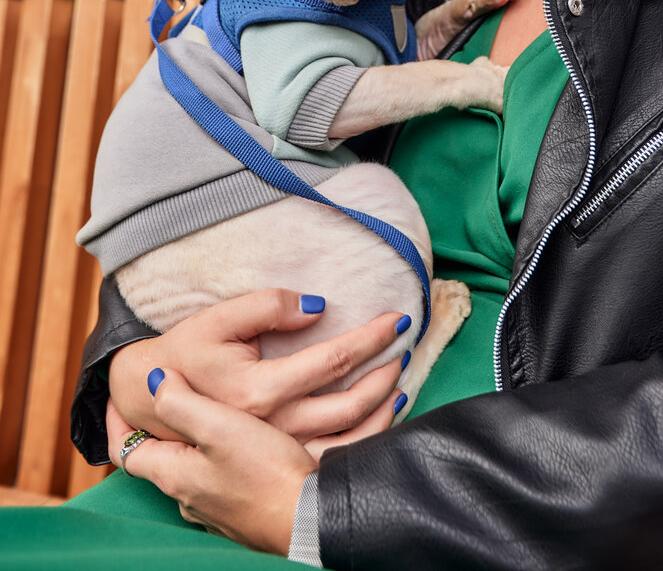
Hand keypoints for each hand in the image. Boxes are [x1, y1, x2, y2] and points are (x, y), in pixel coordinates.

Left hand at [108, 369, 313, 554]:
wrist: (309, 517)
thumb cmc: (264, 471)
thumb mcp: (217, 427)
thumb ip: (180, 402)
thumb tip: (153, 380)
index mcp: (173, 475)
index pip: (126, 451)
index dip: (116, 423)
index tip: (117, 398)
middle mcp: (187, 497)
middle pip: (158, 458)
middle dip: (158, 428)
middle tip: (166, 395)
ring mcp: (214, 509)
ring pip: (190, 469)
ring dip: (191, 443)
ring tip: (205, 413)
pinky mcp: (241, 512)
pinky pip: (217, 481)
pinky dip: (217, 459)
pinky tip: (240, 446)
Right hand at [109, 289, 409, 445]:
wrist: (153, 402)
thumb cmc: (188, 352)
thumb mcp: (219, 319)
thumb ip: (266, 306)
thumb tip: (317, 306)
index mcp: (260, 391)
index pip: (334, 361)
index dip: (371, 338)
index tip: (398, 319)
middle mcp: (273, 426)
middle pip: (348, 403)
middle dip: (385, 374)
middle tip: (405, 347)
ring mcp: (276, 450)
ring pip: (347, 439)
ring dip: (381, 409)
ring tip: (400, 381)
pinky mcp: (276, 461)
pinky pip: (332, 459)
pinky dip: (363, 440)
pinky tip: (378, 417)